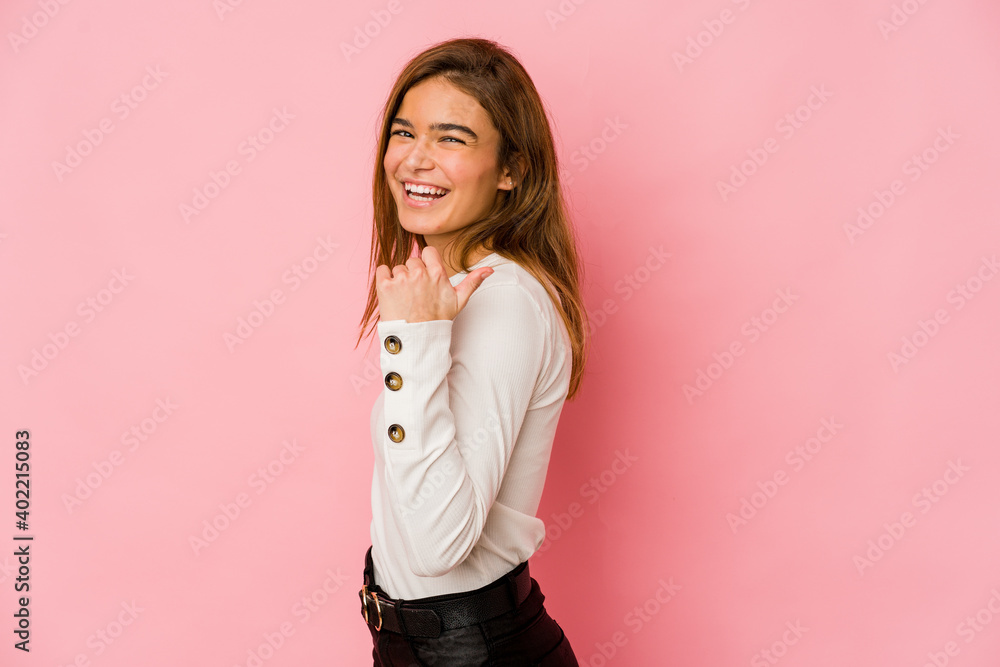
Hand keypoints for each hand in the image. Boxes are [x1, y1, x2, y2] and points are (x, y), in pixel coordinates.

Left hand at [375, 244, 493, 322]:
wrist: (417, 338)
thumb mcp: (459, 301)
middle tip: (416, 294)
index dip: (426, 263)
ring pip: (398, 268)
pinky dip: (384, 279)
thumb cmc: (438, 320)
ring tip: (405, 298)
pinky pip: (382, 270)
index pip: (428, 252)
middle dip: (413, 274)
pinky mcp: (385, 286)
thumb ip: (473, 282)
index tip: (426, 276)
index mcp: (437, 273)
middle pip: (412, 261)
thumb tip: (490, 270)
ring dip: (400, 279)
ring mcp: (401, 279)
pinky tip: (392, 293)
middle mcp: (419, 273)